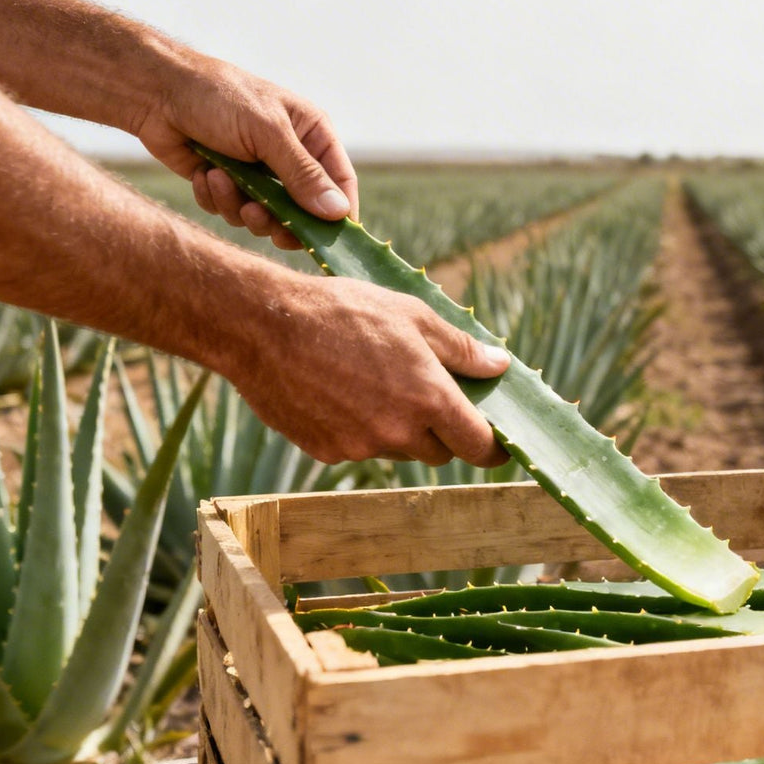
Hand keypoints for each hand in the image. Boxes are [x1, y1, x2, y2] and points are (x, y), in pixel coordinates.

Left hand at [132, 53, 357, 249]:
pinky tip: (202, 173)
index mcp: (311, 134)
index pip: (340, 182)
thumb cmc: (218, 98)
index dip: (338, 214)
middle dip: (278, 218)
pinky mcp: (227, 184)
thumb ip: (303, 175)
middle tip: (258, 218)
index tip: (328, 241)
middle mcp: (289, 156)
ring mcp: (258, 172)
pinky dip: (216, 198)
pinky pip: (231, 211)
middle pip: (303, 210)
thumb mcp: (267, 133)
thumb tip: (340, 213)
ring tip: (219, 180)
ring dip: (239, 206)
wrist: (155, 92)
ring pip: (264, 216)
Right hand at [231, 276, 511, 466]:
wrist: (263, 327)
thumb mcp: (412, 316)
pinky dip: (359, 429)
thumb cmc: (342, 312)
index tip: (498, 445)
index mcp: (429, 398)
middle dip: (440, 429)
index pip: (478, 445)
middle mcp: (398, 433)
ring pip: (397, 450)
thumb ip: (461, 348)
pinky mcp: (326, 452)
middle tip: (424, 393)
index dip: (493, 448)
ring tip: (373, 381)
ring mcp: (360, 447)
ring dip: (398, 428)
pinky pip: (358, 449)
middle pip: (438, 451)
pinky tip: (339, 392)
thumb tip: (500, 365)